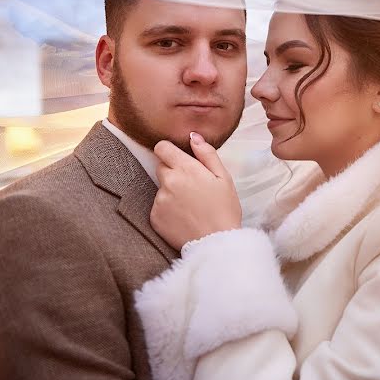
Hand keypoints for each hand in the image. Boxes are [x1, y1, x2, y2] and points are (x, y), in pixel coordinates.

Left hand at [151, 132, 241, 250]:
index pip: (162, 148)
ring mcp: (159, 200)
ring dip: (171, 192)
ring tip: (190, 206)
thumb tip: (193, 136)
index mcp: (185, 168)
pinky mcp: (155, 217)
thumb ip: (206, 154)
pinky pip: (158, 207)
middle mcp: (168, 182)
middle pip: (161, 167)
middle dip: (173, 172)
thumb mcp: (223, 178)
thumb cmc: (224, 209)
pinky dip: (167, 210)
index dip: (169, 151)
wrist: (216, 243)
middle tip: (191, 187)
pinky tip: (183, 217)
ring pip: (161, 188)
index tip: (178, 159)